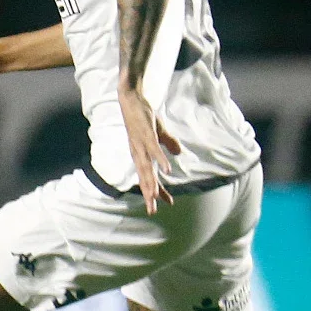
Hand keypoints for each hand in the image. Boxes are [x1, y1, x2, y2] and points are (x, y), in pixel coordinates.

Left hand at [118, 90, 181, 214]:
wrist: (131, 99)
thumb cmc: (144, 117)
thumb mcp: (158, 133)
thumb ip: (169, 144)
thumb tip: (179, 153)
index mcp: (141, 155)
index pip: (149, 177)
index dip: (156, 191)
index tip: (165, 204)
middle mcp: (138, 153)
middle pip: (145, 178)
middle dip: (149, 194)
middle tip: (152, 211)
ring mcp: (141, 145)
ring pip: (147, 168)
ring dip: (151, 183)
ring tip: (155, 197)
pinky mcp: (146, 135)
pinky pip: (154, 150)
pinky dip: (161, 161)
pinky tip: (168, 170)